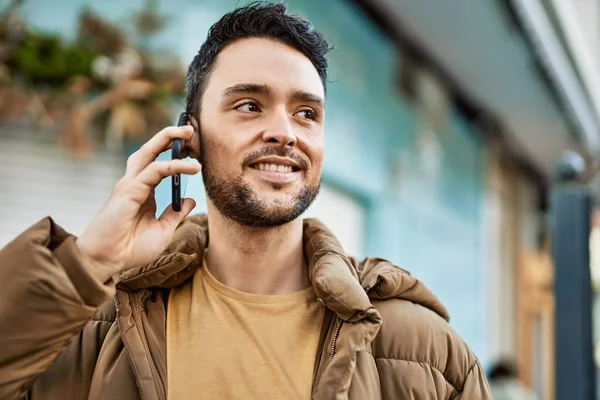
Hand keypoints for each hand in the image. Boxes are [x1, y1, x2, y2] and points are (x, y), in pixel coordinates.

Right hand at [76, 125, 200, 279]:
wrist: (107, 261)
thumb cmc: (130, 249)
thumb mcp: (163, 230)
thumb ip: (176, 214)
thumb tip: (191, 200)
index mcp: (143, 192)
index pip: (159, 164)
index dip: (175, 154)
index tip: (194, 149)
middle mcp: (135, 183)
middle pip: (151, 150)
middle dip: (169, 136)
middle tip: (190, 128)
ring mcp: (130, 185)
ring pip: (149, 152)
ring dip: (168, 138)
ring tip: (188, 132)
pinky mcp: (129, 190)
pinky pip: (155, 171)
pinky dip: (174, 166)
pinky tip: (191, 167)